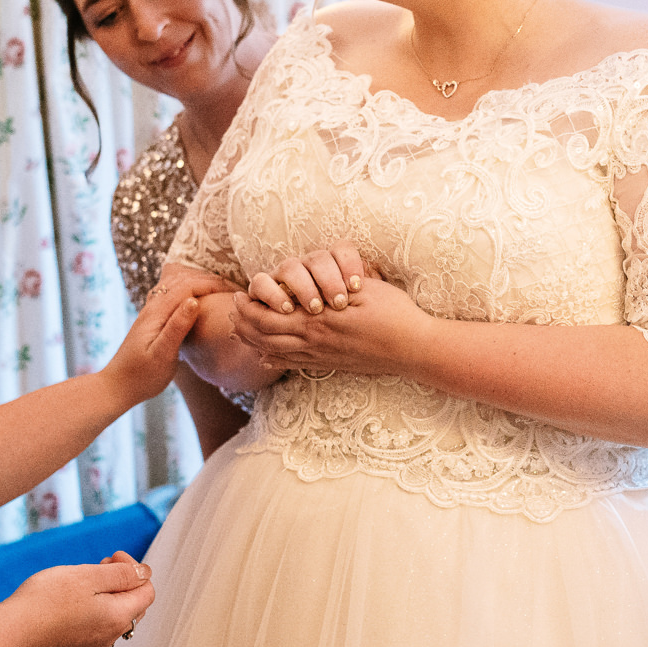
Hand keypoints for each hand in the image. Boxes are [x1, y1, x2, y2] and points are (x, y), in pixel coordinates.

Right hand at [2, 552, 154, 646]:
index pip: (148, 591)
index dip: (135, 569)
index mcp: (119, 617)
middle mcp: (110, 635)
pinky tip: (70, 601)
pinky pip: (96, 626)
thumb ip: (122, 574)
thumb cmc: (48, 599)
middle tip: (100, 566)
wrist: (12, 631)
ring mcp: (92, 644)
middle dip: (124, 582)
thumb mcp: (90, 576)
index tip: (111, 557)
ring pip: (114, 616)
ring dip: (108, 595)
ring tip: (84, 582)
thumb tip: (145, 573)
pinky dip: (93, 609)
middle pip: (134, 605)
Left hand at [99, 270, 227, 405]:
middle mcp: (153, 307)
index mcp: (157, 313)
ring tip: (222, 289)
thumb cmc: (141, 376)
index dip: (212, 283)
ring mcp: (152, 312)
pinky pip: (174, 295)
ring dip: (200, 282)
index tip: (234, 290)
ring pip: (178, 285)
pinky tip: (200, 298)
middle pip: (183, 280)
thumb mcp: (162, 354)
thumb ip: (177, 327)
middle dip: (210, 280)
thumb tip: (194, 301)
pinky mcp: (154, 320)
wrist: (118, 386)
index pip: (188, 286)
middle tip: (235, 288)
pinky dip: (191, 290)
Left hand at [234, 272, 431, 377]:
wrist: (414, 348)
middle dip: (242, 323)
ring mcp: (322, 356)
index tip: (239, 294)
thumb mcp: (363, 289)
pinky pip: (293, 365)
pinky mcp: (330, 365)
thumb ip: (333, 286)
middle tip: (233, 309)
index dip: (248, 307)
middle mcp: (314, 341)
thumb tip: (308, 281)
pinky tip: (265, 357)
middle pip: (263, 337)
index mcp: (318, 320)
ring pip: (274, 353)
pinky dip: (272, 360)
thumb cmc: (394, 313)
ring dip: (252, 341)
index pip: (267, 317)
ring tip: (241, 330)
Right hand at [247, 242, 377, 316]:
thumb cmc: (345, 324)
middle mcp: (309, 268)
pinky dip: (271, 293)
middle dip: (327, 278)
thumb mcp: (360, 307)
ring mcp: (286, 277)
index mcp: (333, 265)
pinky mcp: (264, 290)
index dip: (348, 262)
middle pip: (316, 258)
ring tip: (314, 307)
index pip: (342, 249)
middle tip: (337, 302)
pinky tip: (285, 308)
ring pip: (290, 267)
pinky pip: (260, 283)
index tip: (356, 286)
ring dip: (302, 286)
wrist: (315, 338)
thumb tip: (374, 277)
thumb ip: (364, 292)